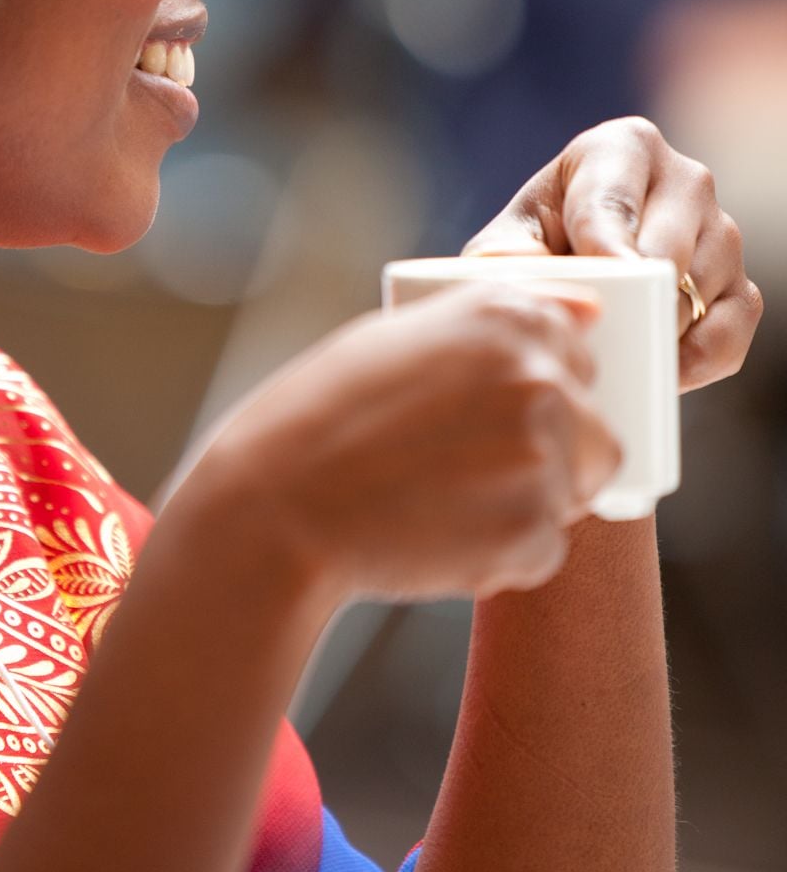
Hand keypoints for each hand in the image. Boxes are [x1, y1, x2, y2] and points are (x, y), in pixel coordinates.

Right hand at [200, 283, 620, 608]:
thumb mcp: (406, 336)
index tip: (483, 416)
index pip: (581, 356)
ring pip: (570, 496)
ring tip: (436, 502)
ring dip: (521, 508)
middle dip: (548, 458)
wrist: (275, 503)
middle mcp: (540, 375)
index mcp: (508, 315)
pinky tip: (432, 535)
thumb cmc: (325, 415)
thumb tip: (592, 316)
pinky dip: (498, 556)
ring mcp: (542, 455)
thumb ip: (500, 325)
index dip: (535, 392)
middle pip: (596, 432)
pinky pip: (542, 551)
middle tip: (462, 473)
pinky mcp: (532, 533)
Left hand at [465, 116, 762, 391]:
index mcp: (623, 149)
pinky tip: (654, 371)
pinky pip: (729, 334)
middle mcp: (686, 179)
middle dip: (626, 300)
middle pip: (664, 252)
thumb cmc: (536, 246)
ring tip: (609, 349)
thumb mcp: (508, 242)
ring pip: (698, 293)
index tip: (607, 277)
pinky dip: (693, 362)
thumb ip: (505, 259)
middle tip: (590, 336)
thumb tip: (526, 283)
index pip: (615, 200)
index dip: (607, 244)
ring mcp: (722, 233)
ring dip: (653, 331)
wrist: (571, 273)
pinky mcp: (741, 287)